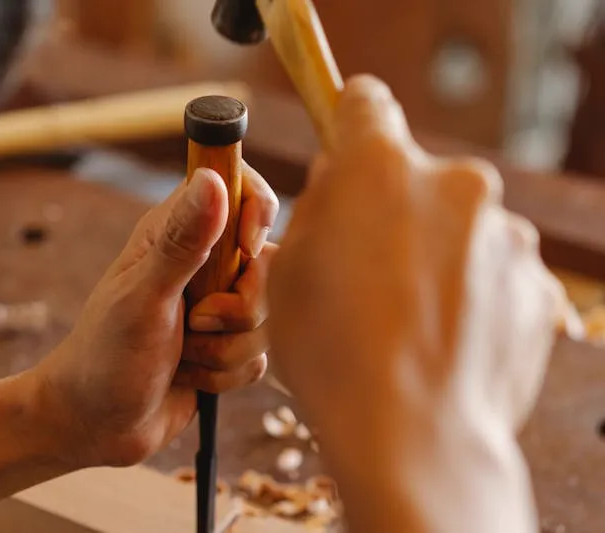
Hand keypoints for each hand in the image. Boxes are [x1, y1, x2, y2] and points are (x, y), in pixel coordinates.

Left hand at [31, 164, 277, 467]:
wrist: (97, 424)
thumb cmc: (106, 355)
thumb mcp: (143, 297)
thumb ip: (182, 241)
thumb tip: (214, 178)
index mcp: (177, 231)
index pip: (240, 188)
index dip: (256, 214)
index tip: (245, 250)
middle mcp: (203, 262)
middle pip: (269, 263)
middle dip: (239, 307)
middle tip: (193, 322)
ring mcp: (219, 305)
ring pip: (267, 316)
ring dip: (226, 349)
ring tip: (182, 355)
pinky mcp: (229, 344)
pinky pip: (261, 354)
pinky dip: (226, 373)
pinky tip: (190, 375)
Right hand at [267, 76, 568, 531]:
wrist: (413, 438)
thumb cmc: (333, 357)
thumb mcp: (285, 274)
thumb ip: (316, 210)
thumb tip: (340, 184)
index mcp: (379, 168)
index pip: (365, 103)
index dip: (349, 123)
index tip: (346, 145)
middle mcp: (455, 183)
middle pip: (416, 175)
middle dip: (391, 208)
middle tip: (364, 270)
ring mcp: (505, 235)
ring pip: (459, 226)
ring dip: (433, 254)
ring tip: (403, 321)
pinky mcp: (536, 284)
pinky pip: (494, 271)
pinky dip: (470, 294)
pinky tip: (440, 340)